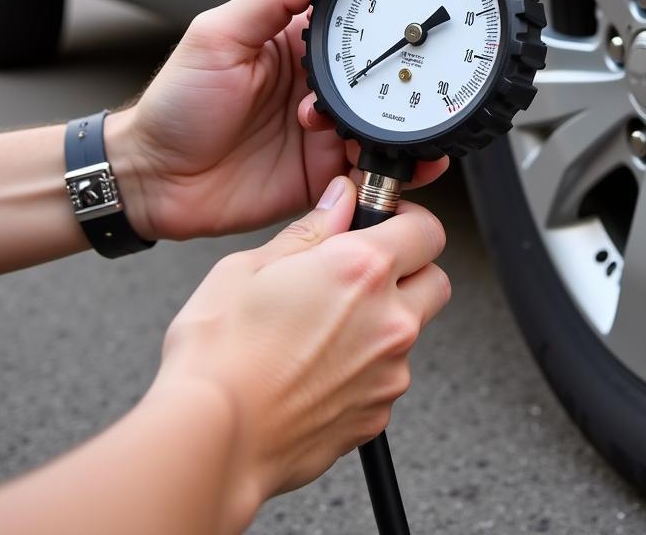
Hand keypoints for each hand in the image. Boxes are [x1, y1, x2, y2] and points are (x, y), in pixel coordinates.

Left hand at [110, 0, 447, 241]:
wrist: (152, 181)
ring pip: (382, 124)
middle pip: (380, 77)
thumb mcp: (218, 37)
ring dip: (399, 125)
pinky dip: (395, 168)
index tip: (409, 18)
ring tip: (401, 125)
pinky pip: (369, 170)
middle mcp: (316, 88)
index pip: (352, 24)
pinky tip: (403, 162)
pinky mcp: (322, 174)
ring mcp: (322, 133)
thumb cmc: (175, 105)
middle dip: (402, 79)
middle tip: (410, 83)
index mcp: (295, 46)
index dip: (383, 21)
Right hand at [151, 177, 449, 510]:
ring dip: (384, 323)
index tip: (387, 225)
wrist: (210, 443)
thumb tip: (338, 203)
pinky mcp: (377, 415)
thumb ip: (310, 231)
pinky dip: (366, 369)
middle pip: (435, 281)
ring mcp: (388, 372)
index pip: (427, 229)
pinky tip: (317, 368)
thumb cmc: (219, 358)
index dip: (408, 221)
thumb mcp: (249, 268)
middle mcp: (388, 320)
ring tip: (324, 329)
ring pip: (411, 332)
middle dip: (409, 272)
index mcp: (361, 270)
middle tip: (364, 274)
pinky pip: (387, 377)